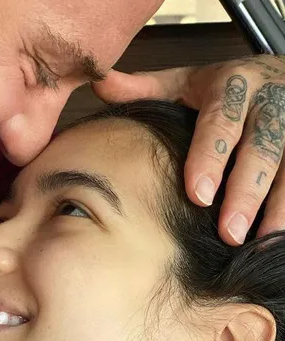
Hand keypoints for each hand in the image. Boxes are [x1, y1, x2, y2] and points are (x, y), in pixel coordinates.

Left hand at [93, 56, 284, 244]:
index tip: (197, 196)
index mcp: (234, 83)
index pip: (221, 121)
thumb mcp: (184, 81)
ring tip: (259, 242)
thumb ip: (144, 88)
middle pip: (262, 148)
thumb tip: (98, 83)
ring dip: (277, 205)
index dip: (210, 158)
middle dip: (246, 192)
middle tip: (228, 232)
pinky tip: (277, 235)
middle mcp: (271, 99)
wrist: (280, 73)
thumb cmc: (222, 88)